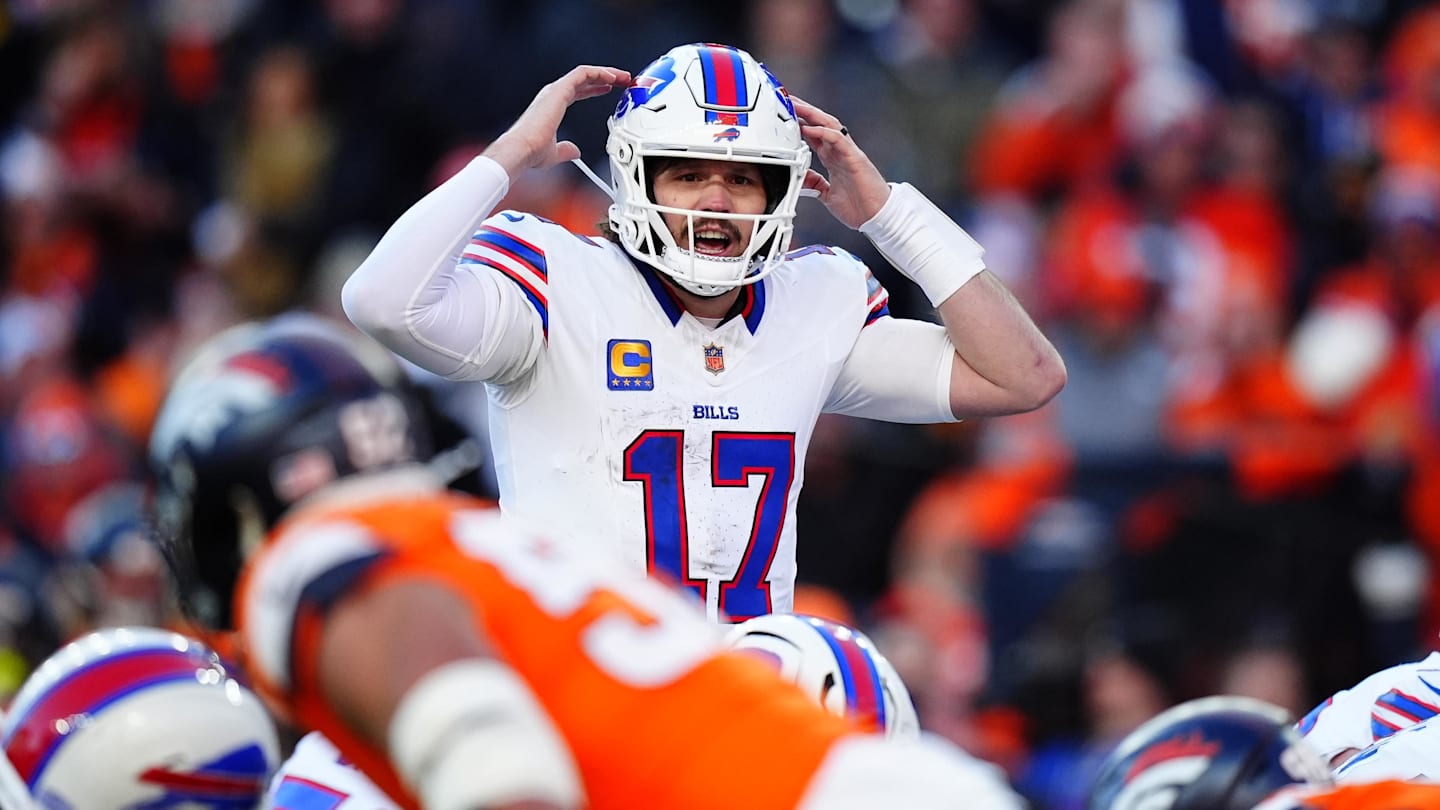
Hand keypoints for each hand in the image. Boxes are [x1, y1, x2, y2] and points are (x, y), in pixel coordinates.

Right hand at [484, 65, 631, 178]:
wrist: (522, 149)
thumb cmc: (532, 152)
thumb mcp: (554, 153)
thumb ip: (566, 150)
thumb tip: (574, 151)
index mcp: (552, 105)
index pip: (577, 91)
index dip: (594, 89)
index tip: (608, 89)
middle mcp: (553, 94)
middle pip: (583, 79)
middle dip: (604, 78)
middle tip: (622, 80)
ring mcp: (556, 90)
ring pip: (585, 73)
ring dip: (606, 72)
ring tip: (623, 76)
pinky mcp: (559, 89)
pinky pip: (583, 73)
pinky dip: (599, 73)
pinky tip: (612, 78)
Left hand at [791, 96, 891, 228]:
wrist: (877, 216)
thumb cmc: (859, 206)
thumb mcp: (827, 194)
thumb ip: (815, 183)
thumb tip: (800, 178)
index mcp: (833, 158)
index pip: (814, 134)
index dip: (800, 123)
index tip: (785, 115)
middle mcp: (840, 151)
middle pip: (820, 123)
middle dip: (804, 111)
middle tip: (787, 99)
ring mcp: (848, 153)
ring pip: (829, 125)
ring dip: (812, 114)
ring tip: (796, 105)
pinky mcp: (855, 158)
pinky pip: (838, 139)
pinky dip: (823, 132)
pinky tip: (810, 127)